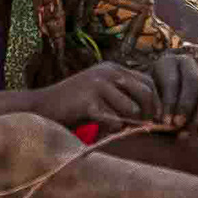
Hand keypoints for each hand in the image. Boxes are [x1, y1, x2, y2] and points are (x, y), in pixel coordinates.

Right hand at [35, 62, 163, 130]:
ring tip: (113, 125)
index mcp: (113, 68)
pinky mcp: (88, 101)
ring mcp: (98, 85)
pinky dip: (111, 128)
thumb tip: (154, 114)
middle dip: (149, 114)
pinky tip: (99, 127)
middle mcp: (108, 72)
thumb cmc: (74, 106)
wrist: (40, 108)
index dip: (157, 101)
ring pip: (131, 109)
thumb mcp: (102, 93)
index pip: (149, 82)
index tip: (156, 118)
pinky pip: (114, 120)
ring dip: (127, 123)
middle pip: (145, 94)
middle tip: (145, 128)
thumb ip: (124, 97)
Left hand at [143, 48, 197, 137]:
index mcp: (168, 62)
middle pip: (195, 82)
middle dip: (186, 106)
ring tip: (186, 134)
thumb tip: (159, 123)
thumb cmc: (149, 95)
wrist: (162, 90)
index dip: (170, 102)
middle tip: (177, 126)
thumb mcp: (147, 95)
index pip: (172, 80)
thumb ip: (153, 105)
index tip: (165, 122)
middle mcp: (189, 65)